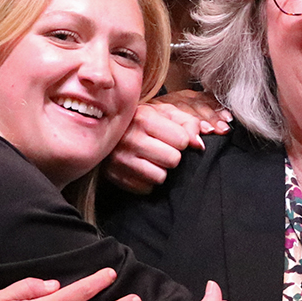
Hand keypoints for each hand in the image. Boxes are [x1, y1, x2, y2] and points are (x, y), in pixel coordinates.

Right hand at [102, 93, 230, 193]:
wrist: (102, 131)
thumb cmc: (141, 120)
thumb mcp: (164, 112)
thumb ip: (188, 123)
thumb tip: (199, 144)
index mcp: (144, 118)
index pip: (182, 140)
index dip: (182, 140)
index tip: (171, 137)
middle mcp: (130, 138)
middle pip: (173, 160)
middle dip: (172, 156)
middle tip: (161, 149)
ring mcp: (120, 159)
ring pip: (160, 177)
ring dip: (160, 170)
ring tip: (150, 158)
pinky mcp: (115, 177)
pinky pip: (146, 188)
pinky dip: (146, 181)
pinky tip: (140, 168)